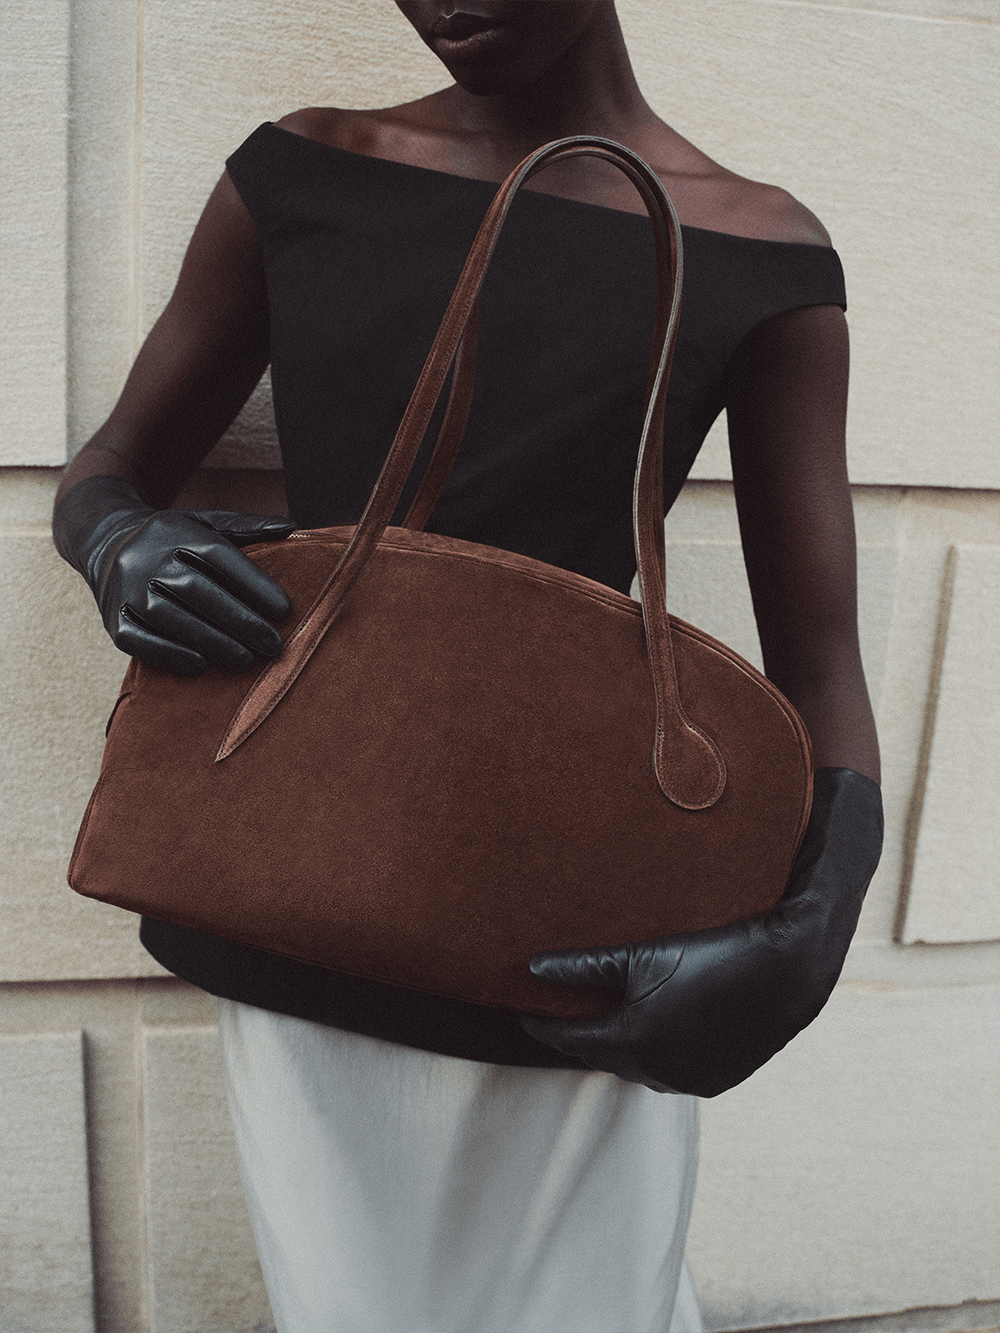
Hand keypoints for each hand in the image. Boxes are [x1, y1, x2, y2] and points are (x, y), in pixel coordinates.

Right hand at [53, 474, 295, 674]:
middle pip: (198, 591)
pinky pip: (140, 640)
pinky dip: (170, 654)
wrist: (105, 544)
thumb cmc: (173, 541)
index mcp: (176, 533)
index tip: (285, 610)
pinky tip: (201, 666)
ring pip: (171, 618)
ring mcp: (126, 590)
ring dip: (212, 642)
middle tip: (273, 644)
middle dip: (240, 621)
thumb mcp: (205, 523)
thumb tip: (293, 527)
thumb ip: (248, 528)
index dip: (254, 584)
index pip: (219, 556)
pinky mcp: (113, 619)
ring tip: (246, 660)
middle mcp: (148, 559)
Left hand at [521, 768, 882, 1096]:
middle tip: (561, 1013)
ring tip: (603, 1019)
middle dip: (581, 1037)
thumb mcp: (642, 954)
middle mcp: (659, 1072)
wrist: (789, 969)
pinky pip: (669, 1074)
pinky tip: (652, 1031)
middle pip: (603, 1057)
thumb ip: (582, 967)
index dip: (544, 1026)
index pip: (571, 1041)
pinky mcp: (716, 1081)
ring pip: (637, 1069)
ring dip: (618, 1049)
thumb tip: (531, 968)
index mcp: (634, 1042)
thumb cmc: (712, 951)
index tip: (524, 1013)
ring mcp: (689, 1082)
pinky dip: (653, 1057)